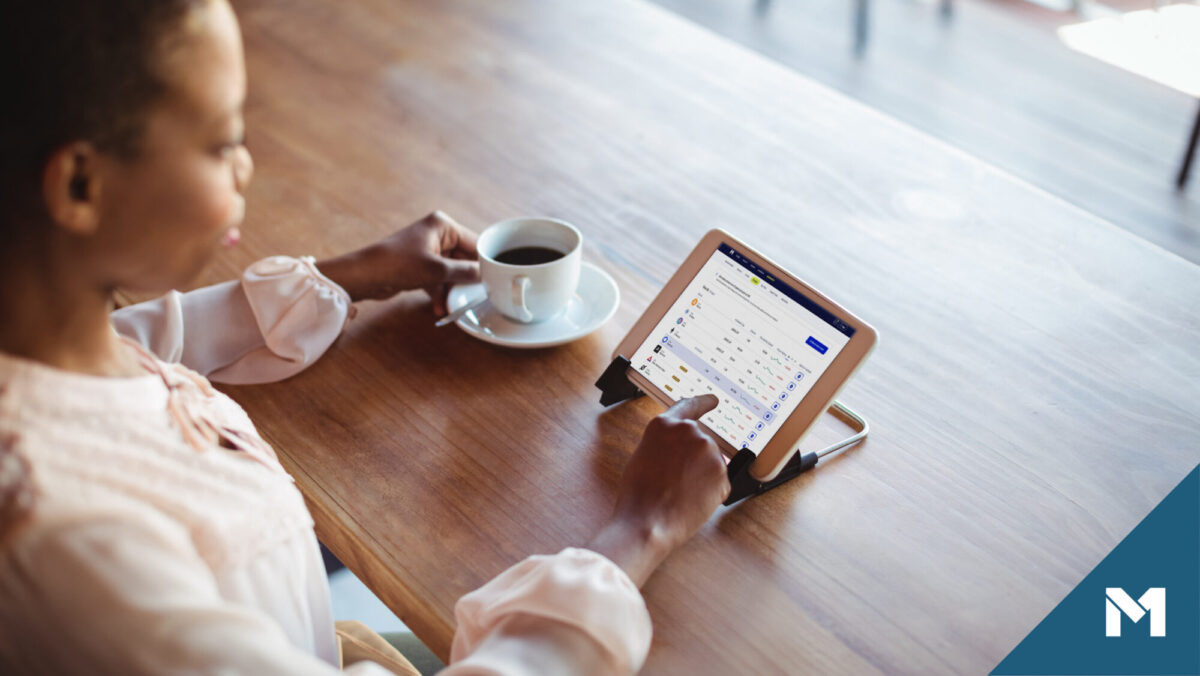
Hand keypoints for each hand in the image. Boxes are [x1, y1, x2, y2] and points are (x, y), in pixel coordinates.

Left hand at [315, 211, 479, 313]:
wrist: (364, 275)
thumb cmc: (397, 264)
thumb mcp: (437, 270)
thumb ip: (465, 272)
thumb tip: (486, 276)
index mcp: (443, 225)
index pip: (475, 242)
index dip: (485, 262)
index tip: (496, 279)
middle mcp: (437, 234)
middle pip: (464, 258)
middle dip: (468, 279)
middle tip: (478, 295)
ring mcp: (427, 250)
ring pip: (452, 271)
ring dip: (453, 289)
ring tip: (456, 305)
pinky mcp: (419, 265)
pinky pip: (438, 279)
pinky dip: (440, 292)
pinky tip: (440, 308)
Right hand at [587, 394, 729, 586]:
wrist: (647, 523)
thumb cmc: (638, 496)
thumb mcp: (644, 457)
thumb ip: (666, 445)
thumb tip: (682, 454)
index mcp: (665, 425)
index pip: (689, 407)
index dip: (703, 402)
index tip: (713, 400)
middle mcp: (690, 432)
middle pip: (700, 444)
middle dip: (694, 463)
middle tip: (676, 484)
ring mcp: (708, 451)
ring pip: (710, 465)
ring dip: (702, 479)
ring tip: (678, 495)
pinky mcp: (722, 473)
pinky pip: (719, 484)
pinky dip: (710, 495)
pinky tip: (691, 502)